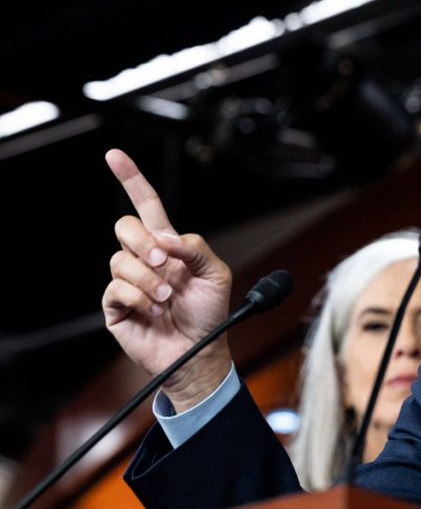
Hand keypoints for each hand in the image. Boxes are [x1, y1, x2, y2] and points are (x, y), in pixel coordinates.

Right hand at [101, 149, 232, 411]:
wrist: (200, 353)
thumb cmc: (210, 314)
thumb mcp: (217, 274)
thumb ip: (195, 248)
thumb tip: (164, 239)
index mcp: (168, 245)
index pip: (146, 205)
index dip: (131, 180)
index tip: (114, 156)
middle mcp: (144, 259)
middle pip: (124, 227)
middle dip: (144, 243)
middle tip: (166, 265)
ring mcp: (128, 281)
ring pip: (120, 259)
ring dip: (148, 278)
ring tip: (167, 298)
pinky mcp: (116, 306)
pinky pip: (115, 288)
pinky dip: (139, 297)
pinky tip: (153, 309)